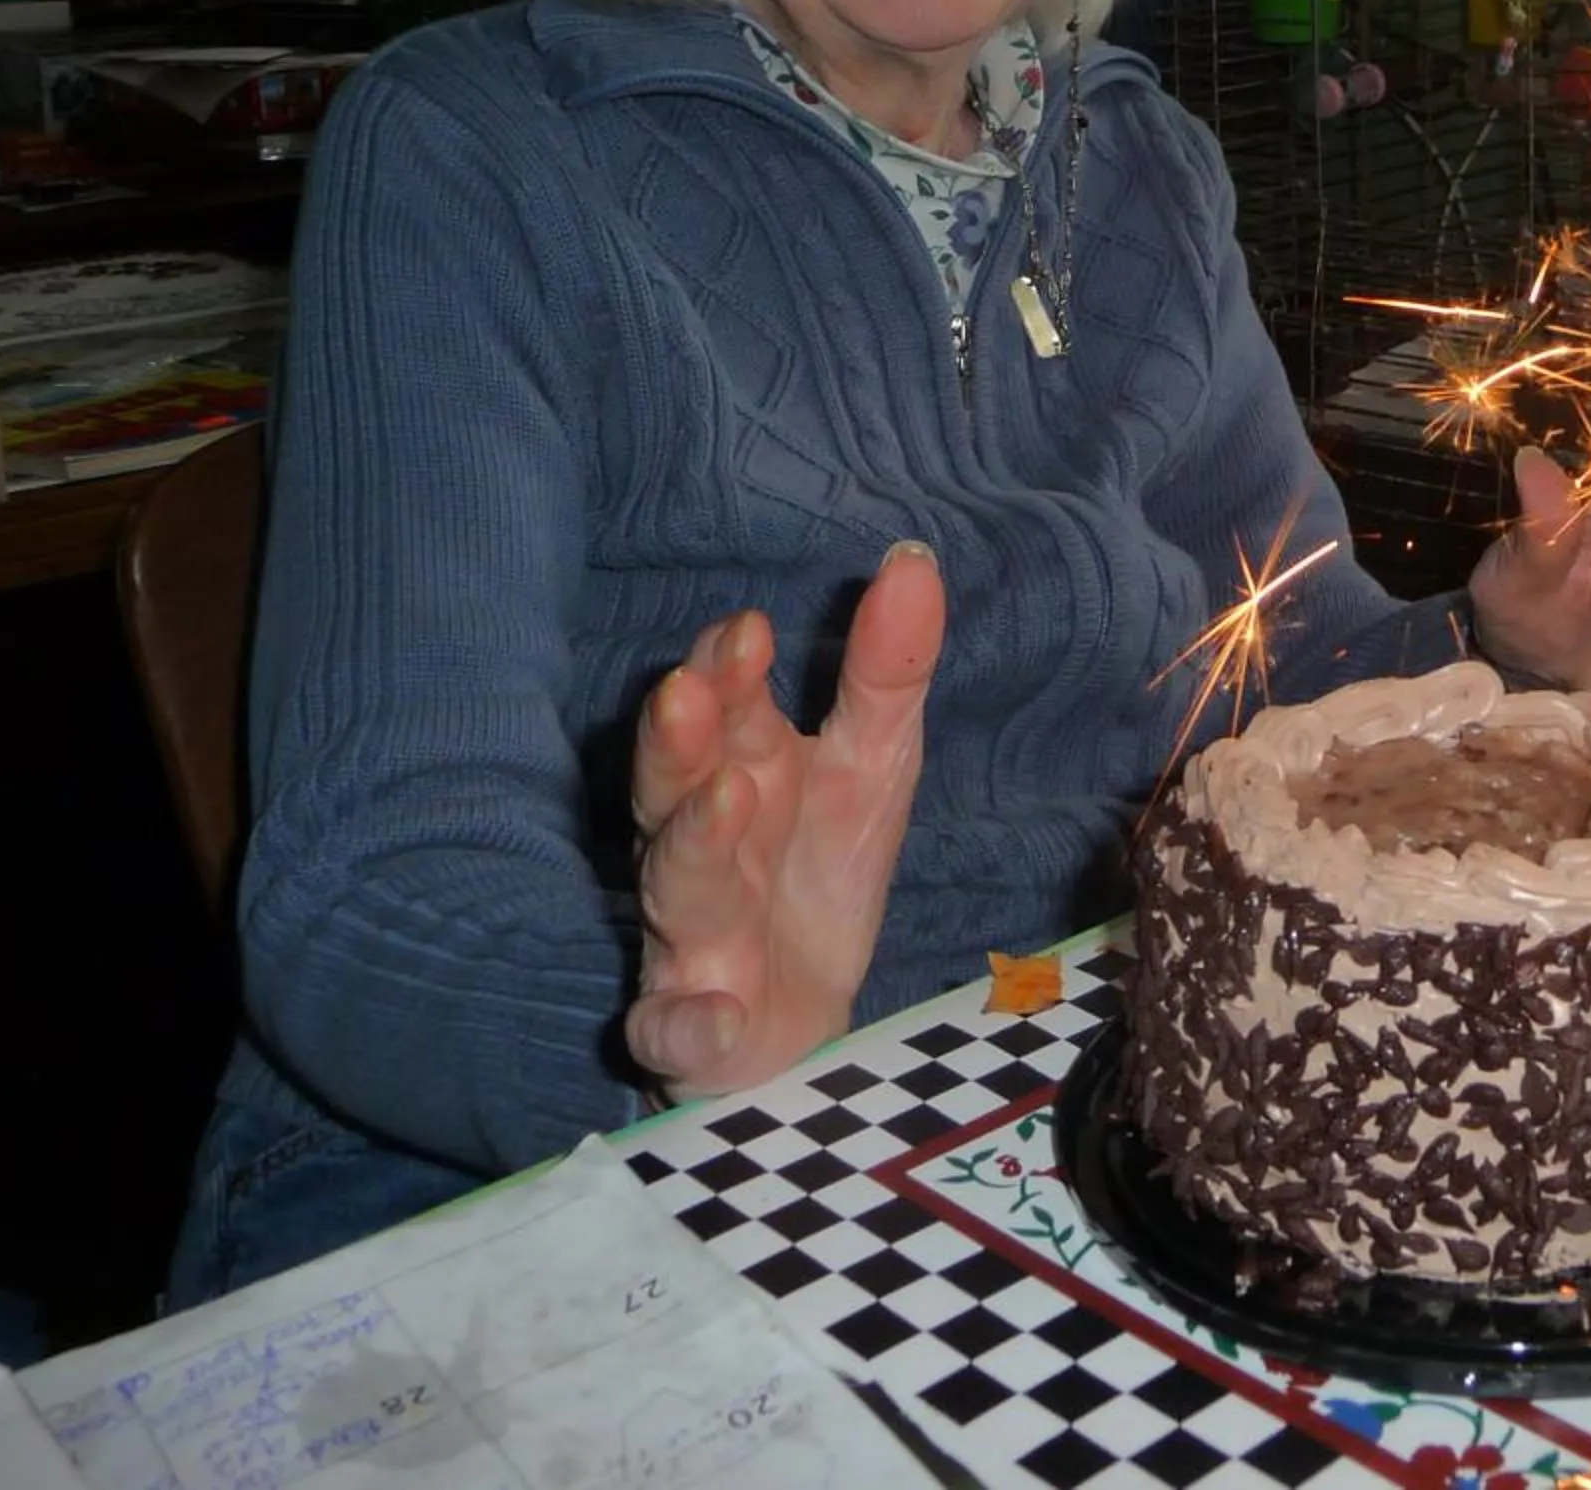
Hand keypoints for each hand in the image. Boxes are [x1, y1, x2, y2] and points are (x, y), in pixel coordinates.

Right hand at [624, 542, 943, 1100]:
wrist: (796, 1028)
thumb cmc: (818, 872)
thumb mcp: (873, 767)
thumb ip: (886, 672)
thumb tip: (913, 558)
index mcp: (744, 773)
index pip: (728, 711)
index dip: (731, 673)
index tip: (751, 630)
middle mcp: (700, 846)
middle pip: (679, 786)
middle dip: (681, 742)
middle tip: (688, 692)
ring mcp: (690, 940)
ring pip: (679, 890)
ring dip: (692, 846)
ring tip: (723, 798)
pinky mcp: (691, 1032)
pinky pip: (677, 1031)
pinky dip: (686, 1025)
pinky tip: (707, 1015)